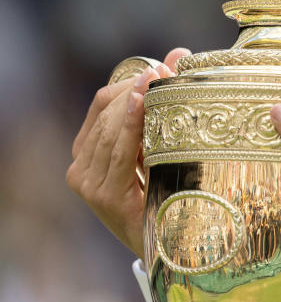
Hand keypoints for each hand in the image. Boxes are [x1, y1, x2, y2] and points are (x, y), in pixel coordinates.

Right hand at [66, 48, 190, 258]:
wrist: (168, 248)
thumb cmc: (167, 195)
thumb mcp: (161, 148)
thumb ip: (162, 106)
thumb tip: (178, 54)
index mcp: (90, 151)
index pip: (102, 103)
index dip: (129, 81)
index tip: (161, 66)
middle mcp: (81, 165)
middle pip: (105, 112)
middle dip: (138, 88)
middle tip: (168, 70)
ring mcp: (88, 182)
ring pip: (111, 129)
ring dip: (137, 103)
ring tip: (160, 81)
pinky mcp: (102, 196)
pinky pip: (119, 153)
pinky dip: (130, 127)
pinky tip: (143, 106)